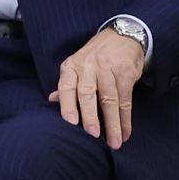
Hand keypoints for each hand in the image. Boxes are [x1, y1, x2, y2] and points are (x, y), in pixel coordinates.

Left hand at [52, 26, 146, 148]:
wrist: (121, 37)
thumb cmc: (94, 58)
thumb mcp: (76, 66)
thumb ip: (67, 85)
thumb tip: (52, 100)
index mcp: (72, 66)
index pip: (67, 87)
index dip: (67, 105)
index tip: (70, 123)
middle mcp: (88, 66)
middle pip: (88, 93)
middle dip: (90, 115)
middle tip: (92, 135)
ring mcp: (108, 69)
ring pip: (110, 100)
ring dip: (113, 124)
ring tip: (114, 142)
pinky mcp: (126, 74)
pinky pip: (125, 100)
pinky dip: (126, 119)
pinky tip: (125, 132)